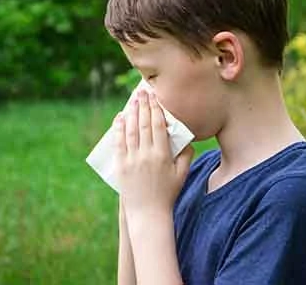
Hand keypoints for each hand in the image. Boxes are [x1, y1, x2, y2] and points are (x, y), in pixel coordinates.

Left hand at [113, 89, 193, 216]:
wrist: (148, 214)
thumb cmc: (167, 194)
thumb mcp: (182, 175)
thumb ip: (186, 156)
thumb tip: (186, 139)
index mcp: (162, 155)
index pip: (158, 126)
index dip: (156, 109)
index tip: (154, 97)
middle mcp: (146, 155)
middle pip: (144, 124)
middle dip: (143, 106)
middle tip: (141, 92)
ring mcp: (132, 160)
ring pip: (131, 131)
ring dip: (131, 114)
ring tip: (132, 101)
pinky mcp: (121, 166)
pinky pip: (119, 143)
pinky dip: (119, 129)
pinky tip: (120, 118)